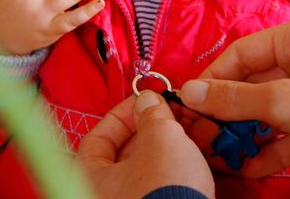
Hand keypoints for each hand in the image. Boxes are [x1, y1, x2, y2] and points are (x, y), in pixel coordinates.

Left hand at [78, 91, 214, 197]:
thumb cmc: (164, 190)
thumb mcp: (162, 139)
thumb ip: (153, 114)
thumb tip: (149, 100)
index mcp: (89, 177)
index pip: (99, 136)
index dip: (124, 114)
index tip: (147, 101)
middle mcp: (104, 195)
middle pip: (126, 151)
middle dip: (156, 127)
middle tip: (177, 112)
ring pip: (149, 167)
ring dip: (172, 143)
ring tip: (197, 127)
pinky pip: (163, 183)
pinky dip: (178, 165)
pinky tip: (199, 150)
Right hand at [179, 13, 289, 177]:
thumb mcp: (281, 101)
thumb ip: (233, 99)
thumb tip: (192, 93)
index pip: (243, 52)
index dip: (213, 78)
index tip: (190, 102)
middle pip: (255, 82)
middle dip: (229, 111)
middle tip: (204, 133)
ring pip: (272, 110)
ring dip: (248, 132)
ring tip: (223, 152)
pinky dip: (271, 147)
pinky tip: (249, 165)